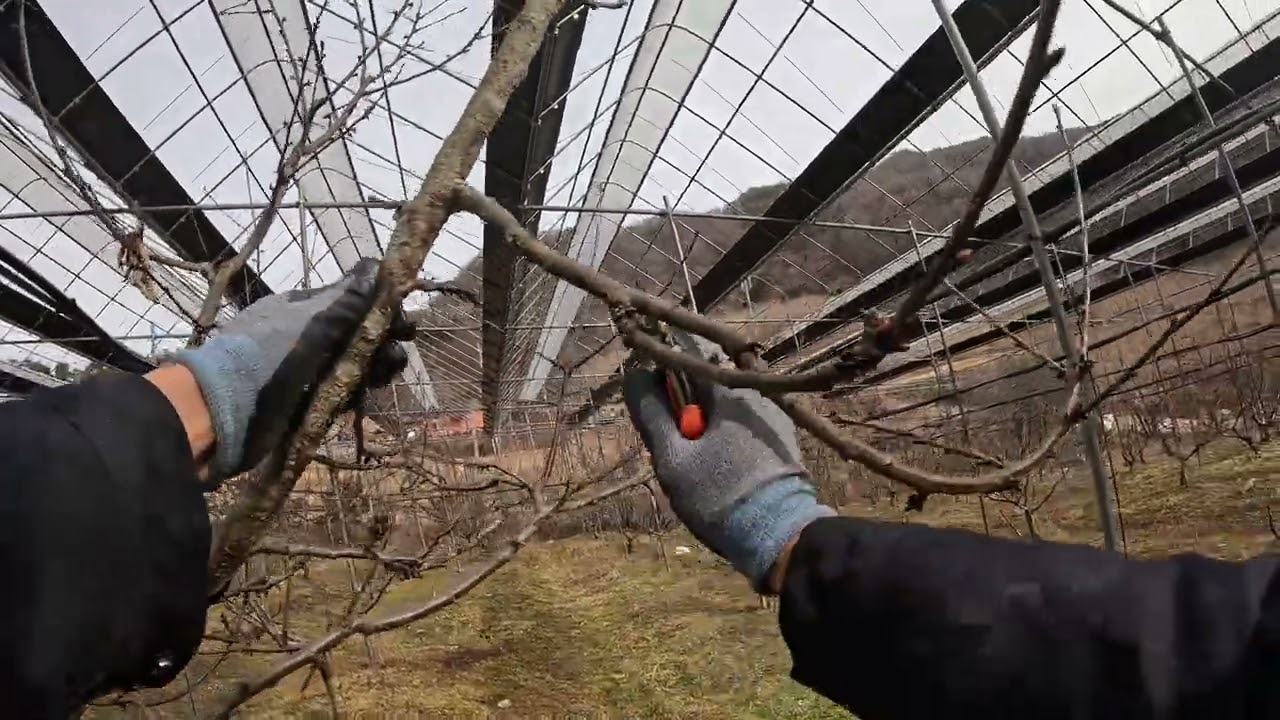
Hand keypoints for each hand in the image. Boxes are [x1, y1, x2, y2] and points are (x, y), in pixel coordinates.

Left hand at [173, 258, 412, 481]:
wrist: (226, 408)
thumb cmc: (270, 354)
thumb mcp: (314, 319)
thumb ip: (349, 296)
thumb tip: (376, 264)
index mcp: (300, 308)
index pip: (349, 300)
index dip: (378, 308)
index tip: (402, 321)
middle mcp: (303, 335)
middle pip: (354, 333)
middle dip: (381, 340)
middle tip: (398, 351)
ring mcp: (303, 368)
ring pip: (351, 363)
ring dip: (374, 366)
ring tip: (387, 373)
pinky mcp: (304, 400)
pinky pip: (340, 390)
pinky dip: (356, 389)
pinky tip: (367, 391)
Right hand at [623, 368, 834, 589]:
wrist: (781, 536)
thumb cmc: (719, 495)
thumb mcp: (673, 458)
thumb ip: (651, 413)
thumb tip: (633, 374)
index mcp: (731, 390)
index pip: (686, 360)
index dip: (661, 378)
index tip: (652, 406)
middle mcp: (758, 393)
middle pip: (707, 385)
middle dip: (684, 408)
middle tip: (675, 446)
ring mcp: (776, 416)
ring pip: (725, 408)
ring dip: (705, 425)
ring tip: (698, 464)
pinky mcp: (784, 439)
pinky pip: (744, 425)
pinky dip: (726, 437)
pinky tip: (723, 470)